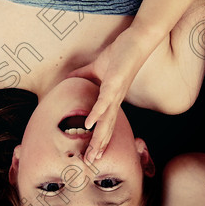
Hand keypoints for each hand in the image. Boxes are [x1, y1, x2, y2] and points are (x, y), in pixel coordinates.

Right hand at [67, 27, 153, 162]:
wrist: (137, 41)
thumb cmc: (120, 55)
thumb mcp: (97, 68)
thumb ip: (83, 75)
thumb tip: (67, 79)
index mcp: (111, 99)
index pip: (104, 124)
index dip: (98, 140)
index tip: (91, 156)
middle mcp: (115, 100)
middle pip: (106, 129)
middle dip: (98, 147)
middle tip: (90, 164)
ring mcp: (116, 93)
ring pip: (106, 121)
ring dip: (99, 138)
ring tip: (92, 154)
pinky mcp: (114, 83)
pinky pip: (104, 100)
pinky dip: (97, 113)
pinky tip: (89, 124)